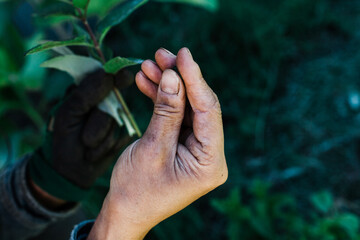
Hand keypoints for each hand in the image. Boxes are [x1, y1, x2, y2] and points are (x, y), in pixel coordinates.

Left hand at [28, 69, 134, 201]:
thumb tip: (108, 74)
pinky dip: (107, 145)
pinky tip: (95, 152)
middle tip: (85, 139)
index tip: (124, 77)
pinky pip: (122, 134)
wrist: (70, 172)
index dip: (117, 74)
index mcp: (87, 92)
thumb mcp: (68, 114)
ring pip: (118, 120)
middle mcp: (103, 102)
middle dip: (99, 122)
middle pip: (115, 100)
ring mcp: (113, 118)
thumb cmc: (63, 139)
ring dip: (100, 136)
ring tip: (86, 146)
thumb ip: (86, 93)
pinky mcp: (121, 133)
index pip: (106, 75)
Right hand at [88, 48, 227, 239]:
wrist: (124, 212)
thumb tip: (173, 76)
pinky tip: (147, 82)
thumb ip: (166, 111)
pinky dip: (162, 100)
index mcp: (210, 163)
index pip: (209, 112)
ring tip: (149, 65)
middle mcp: (210, 155)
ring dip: (168, 86)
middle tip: (162, 55)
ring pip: (186, 108)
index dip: (196, 80)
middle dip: (180, 79)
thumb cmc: (136, 190)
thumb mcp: (151, 147)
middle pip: (199, 107)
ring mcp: (197, 150)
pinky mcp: (184, 145)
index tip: (183, 55)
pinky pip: (176, 117)